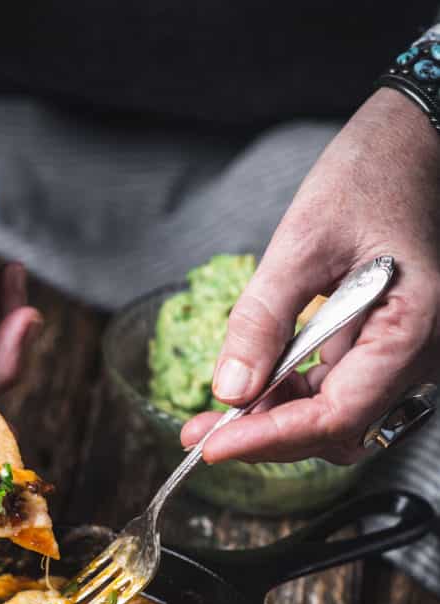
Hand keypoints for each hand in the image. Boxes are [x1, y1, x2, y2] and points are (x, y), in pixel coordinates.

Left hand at [181, 89, 439, 464]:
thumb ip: (263, 319)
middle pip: (337, 429)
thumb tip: (229, 391)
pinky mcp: (385, 350)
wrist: (410, 145)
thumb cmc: (369, 176)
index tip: (213, 446)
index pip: (337, 415)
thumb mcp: (302, 242)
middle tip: (198, 434)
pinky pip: (339, 392)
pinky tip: (252, 386)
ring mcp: (404, 356)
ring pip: (336, 419)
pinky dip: (291, 397)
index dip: (271, 438)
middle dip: (266, 436)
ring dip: (275, 421)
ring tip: (214, 414)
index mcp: (411, 329)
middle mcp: (419, 355)